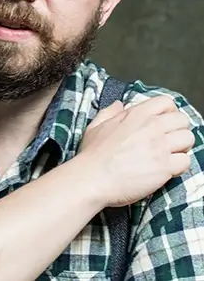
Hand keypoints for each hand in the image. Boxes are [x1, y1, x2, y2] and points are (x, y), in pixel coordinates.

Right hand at [78, 95, 194, 206]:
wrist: (93, 178)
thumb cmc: (93, 154)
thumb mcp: (97, 125)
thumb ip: (110, 112)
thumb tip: (118, 105)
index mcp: (137, 113)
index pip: (167, 102)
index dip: (169, 113)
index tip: (163, 123)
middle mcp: (152, 126)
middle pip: (183, 120)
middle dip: (178, 130)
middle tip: (169, 142)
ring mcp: (160, 146)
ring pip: (188, 139)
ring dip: (181, 148)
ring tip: (169, 156)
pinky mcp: (164, 167)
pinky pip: (186, 161)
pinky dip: (179, 166)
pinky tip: (167, 170)